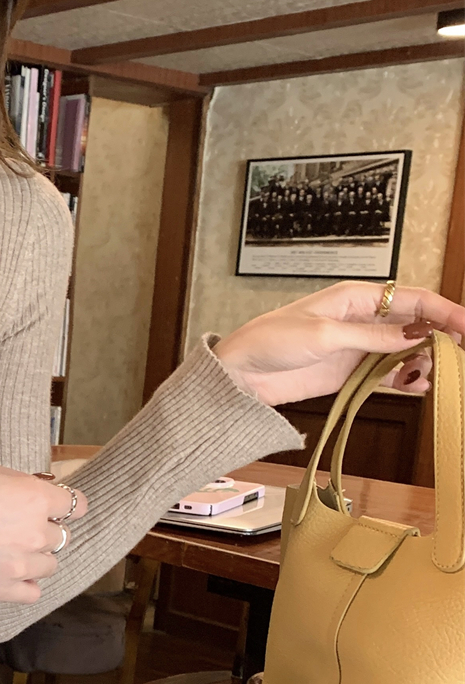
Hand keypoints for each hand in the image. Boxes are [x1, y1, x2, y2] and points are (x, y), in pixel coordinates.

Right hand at [0, 457, 88, 602]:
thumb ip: (11, 478)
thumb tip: (23, 486)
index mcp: (33, 496)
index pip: (77, 504)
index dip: (64, 504)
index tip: (52, 506)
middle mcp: (34, 532)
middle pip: (60, 536)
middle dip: (42, 529)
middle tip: (15, 526)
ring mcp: (20, 565)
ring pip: (50, 565)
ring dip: (35, 557)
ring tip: (9, 551)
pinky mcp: (2, 590)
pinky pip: (33, 593)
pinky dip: (25, 584)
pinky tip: (9, 574)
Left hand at [212, 282, 463, 406]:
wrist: (241, 374)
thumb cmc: (271, 341)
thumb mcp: (324, 336)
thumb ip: (371, 337)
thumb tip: (413, 334)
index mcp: (356, 298)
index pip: (412, 298)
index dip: (445, 311)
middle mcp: (362, 319)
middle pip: (415, 324)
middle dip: (440, 338)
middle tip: (455, 357)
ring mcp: (358, 346)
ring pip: (406, 350)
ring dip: (423, 361)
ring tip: (429, 376)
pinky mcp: (350, 371)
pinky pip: (387, 373)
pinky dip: (405, 378)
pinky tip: (416, 385)